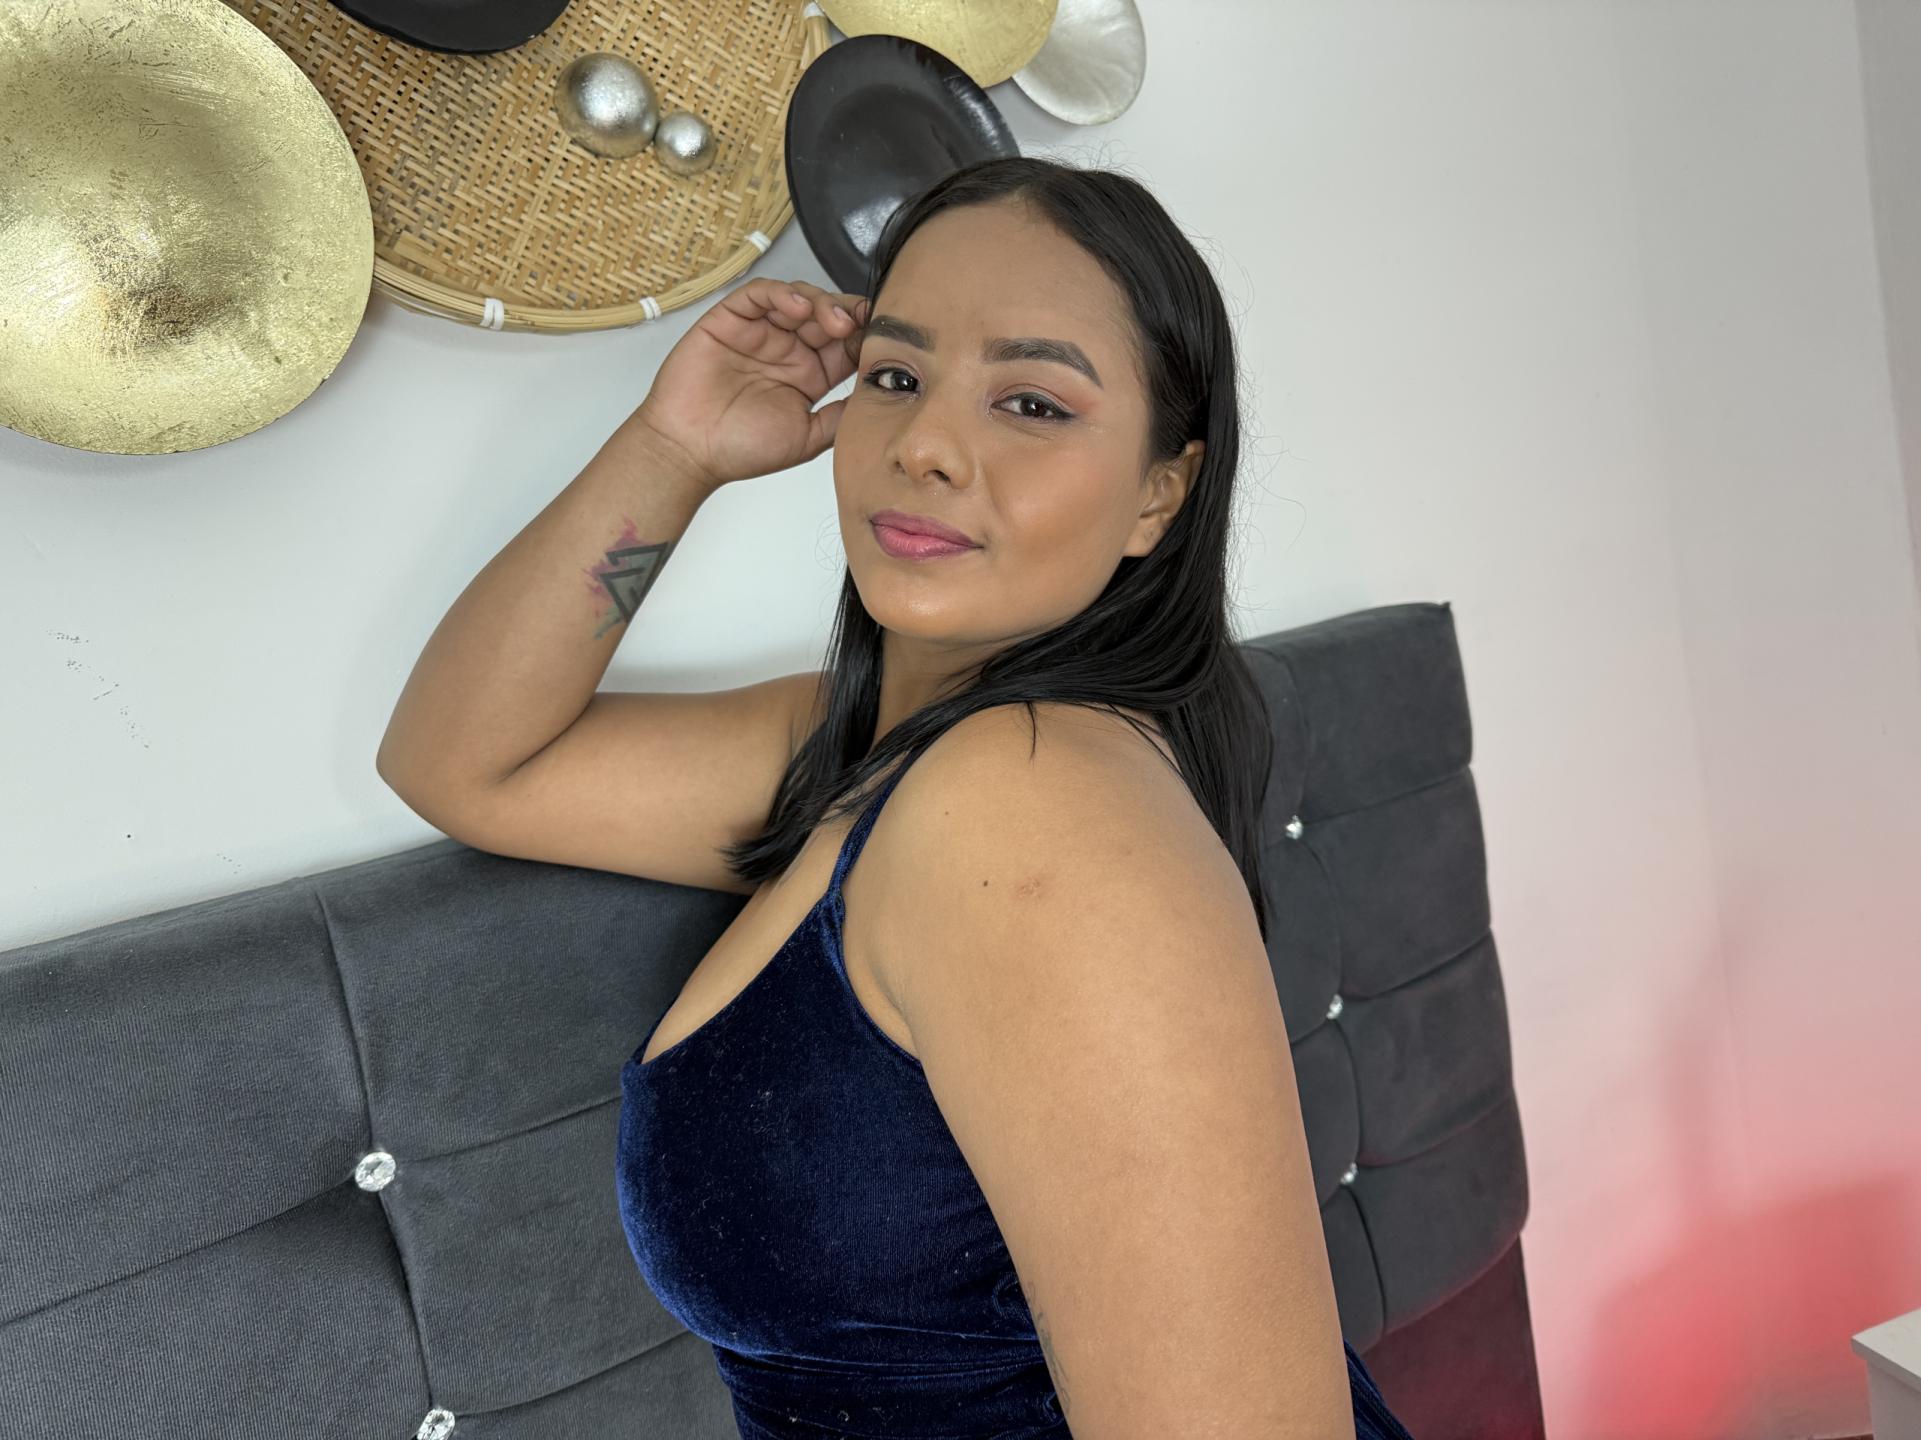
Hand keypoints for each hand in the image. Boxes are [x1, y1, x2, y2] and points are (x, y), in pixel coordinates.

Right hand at [631, 277, 869, 491]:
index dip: (863, 336)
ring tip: (832, 320)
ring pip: (798, 298)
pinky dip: (781, 293)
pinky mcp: (731, 319)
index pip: (845, 344)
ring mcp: (760, 332)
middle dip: (847, 315)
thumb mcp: (809, 437)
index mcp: (810, 375)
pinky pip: (759, 294)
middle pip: (827, 316)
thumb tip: (878, 396)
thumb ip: (841, 415)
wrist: (690, 452)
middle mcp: (788, 349)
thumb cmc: (741, 449)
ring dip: (820, 302)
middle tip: (857, 324)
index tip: (882, 337)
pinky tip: (797, 306)